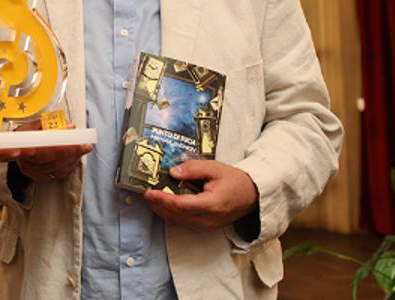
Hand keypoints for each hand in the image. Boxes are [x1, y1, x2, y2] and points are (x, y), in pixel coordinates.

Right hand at [12, 121, 92, 181]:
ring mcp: (33, 171)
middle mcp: (28, 162)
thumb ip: (49, 124)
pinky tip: (74, 160)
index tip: (79, 140)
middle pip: (55, 158)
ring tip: (81, 150)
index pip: (48, 147)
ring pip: (58, 167)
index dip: (65, 144)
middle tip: (86, 145)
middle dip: (73, 151)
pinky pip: (58, 174)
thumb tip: (68, 126)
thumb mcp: (30, 126)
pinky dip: (68, 167)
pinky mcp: (38, 177)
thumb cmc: (22, 137)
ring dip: (73, 159)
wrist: (9, 150)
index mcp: (24, 146)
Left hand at [142, 160, 257, 230]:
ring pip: (176, 220)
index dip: (162, 200)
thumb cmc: (234, 180)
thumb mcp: (215, 168)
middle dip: (156, 205)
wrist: (252, 195)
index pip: (181, 205)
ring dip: (160, 209)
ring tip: (148, 197)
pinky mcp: (203, 226)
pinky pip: (182, 221)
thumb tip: (173, 172)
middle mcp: (207, 219)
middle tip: (142, 193)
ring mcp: (205, 226)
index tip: (148, 193)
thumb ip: (193, 169)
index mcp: (211, 205)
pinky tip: (161, 202)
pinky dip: (169, 212)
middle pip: (175, 215)